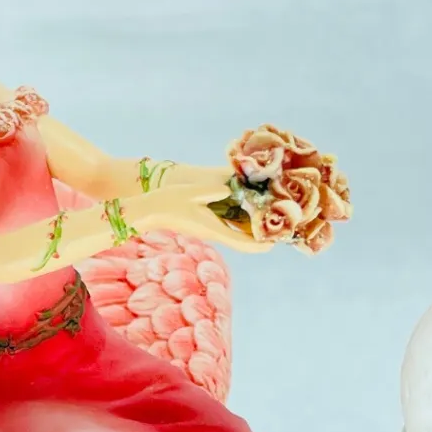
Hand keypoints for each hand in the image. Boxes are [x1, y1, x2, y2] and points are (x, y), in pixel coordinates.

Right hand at [127, 183, 271, 254]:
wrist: (149, 211)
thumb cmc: (167, 201)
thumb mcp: (191, 193)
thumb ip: (211, 191)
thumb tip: (231, 187)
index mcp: (213, 228)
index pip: (242, 242)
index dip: (260, 244)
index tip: (276, 242)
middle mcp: (214, 233)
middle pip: (244, 242)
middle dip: (262, 240)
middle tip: (281, 230)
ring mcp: (211, 230)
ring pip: (238, 236)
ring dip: (254, 232)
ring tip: (271, 220)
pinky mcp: (207, 225)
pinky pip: (230, 229)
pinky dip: (243, 225)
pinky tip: (251, 212)